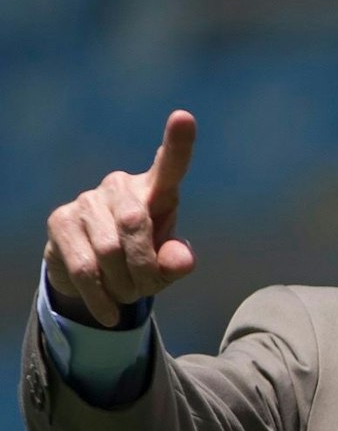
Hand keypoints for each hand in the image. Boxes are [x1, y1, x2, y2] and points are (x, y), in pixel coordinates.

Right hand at [45, 111, 197, 326]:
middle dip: (145, 268)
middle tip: (147, 290)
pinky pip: (84, 268)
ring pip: (109, 251)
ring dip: (125, 286)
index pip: (170, 165)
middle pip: (136, 225)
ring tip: (128, 296)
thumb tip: (182, 261)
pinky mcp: (60, 222)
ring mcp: (86, 201)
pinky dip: (102, 298)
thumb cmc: (141, 259)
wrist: (93, 271)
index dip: (178, 143)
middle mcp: (119, 186)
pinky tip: (109, 313)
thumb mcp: (166, 265)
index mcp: (156, 190)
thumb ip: (177, 261)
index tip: (184, 117)